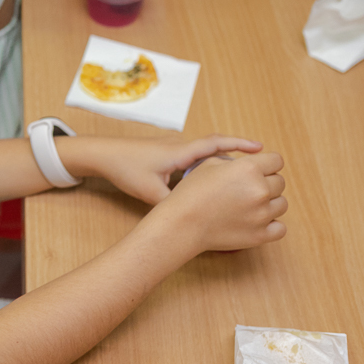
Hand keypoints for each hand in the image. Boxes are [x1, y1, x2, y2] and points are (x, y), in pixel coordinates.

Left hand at [58, 133, 263, 205]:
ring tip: (242, 176)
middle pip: (215, 147)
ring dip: (222, 160)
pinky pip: (193, 159)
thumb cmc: (125, 168)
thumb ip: (173, 204)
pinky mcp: (166, 158)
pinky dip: (206, 166)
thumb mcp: (150, 192)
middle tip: (259, 164)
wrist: (102, 154)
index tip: (261, 148)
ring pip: (204, 154)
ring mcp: (172, 151)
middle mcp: (180, 148)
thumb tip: (193, 219)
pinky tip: (211, 181)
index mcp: (180, 152)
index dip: (239, 145)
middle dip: (238, 153)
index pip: (216, 144)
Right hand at [157, 151, 286, 252]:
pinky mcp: (260, 235)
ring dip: (269, 203)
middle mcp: (260, 190)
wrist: (182, 223)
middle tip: (247, 189)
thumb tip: (251, 165)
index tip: (260, 169)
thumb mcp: (209, 165)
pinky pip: (280, 228)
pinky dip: (272, 224)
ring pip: (282, 204)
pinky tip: (257, 221)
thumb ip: (235, 163)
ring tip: (249, 205)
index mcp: (249, 169)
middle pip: (280, 182)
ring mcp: (262, 214)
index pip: (276, 160)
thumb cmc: (191, 193)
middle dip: (266, 182)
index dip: (267, 163)